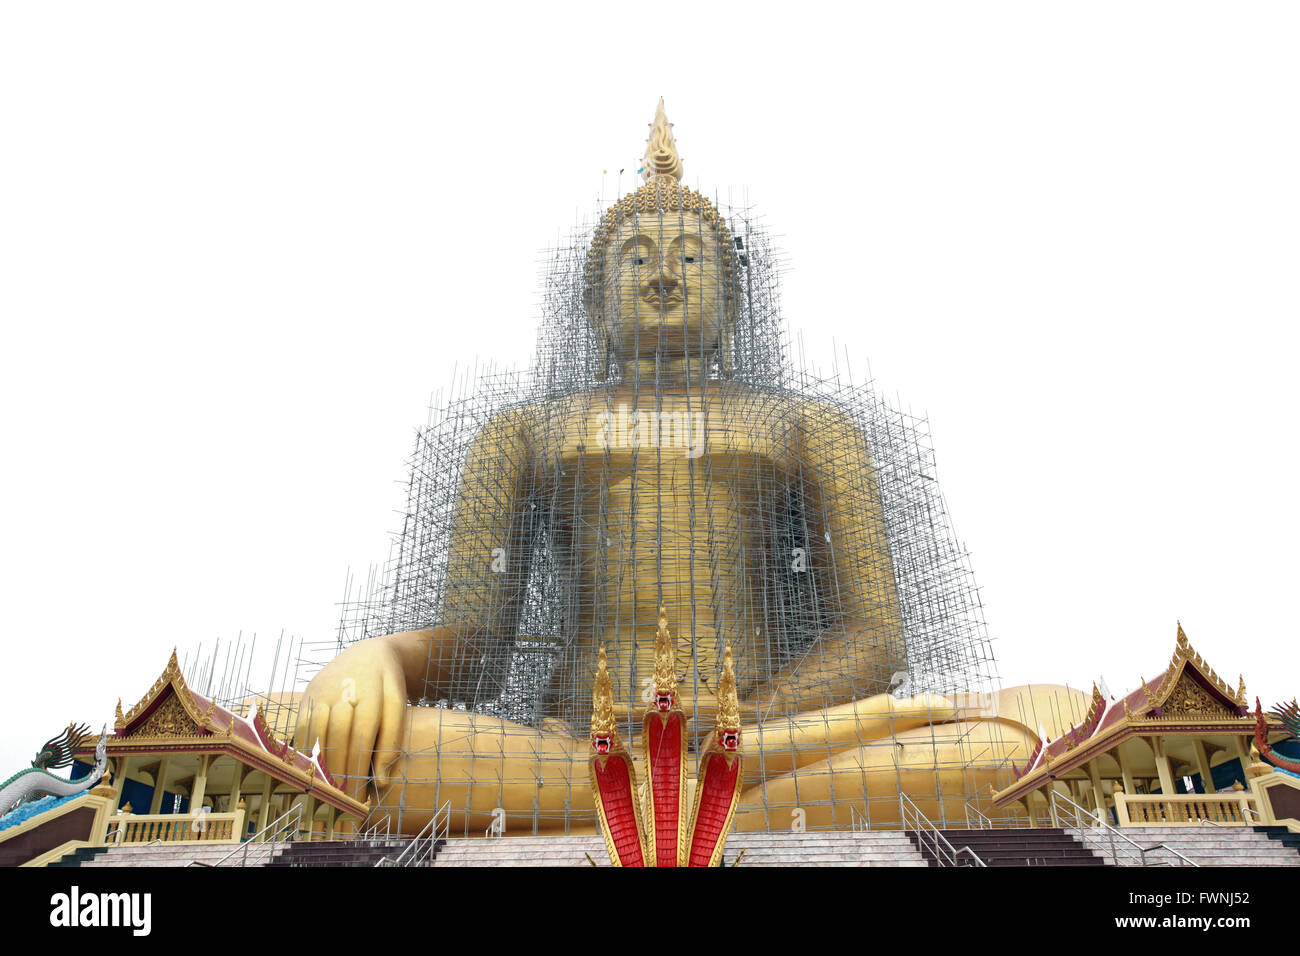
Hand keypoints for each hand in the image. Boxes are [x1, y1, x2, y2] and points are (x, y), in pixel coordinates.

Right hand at [294, 636, 407, 801]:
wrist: (371, 653)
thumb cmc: (388, 687)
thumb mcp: (399, 709)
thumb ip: (392, 743)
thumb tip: (381, 784)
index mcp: (370, 696)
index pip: (361, 741)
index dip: (357, 772)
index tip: (357, 800)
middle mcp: (343, 692)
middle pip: (336, 740)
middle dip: (337, 775)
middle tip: (340, 804)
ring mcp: (322, 692)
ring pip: (316, 735)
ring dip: (319, 767)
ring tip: (325, 792)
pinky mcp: (308, 694)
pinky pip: (301, 727)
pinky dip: (303, 751)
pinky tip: (309, 771)